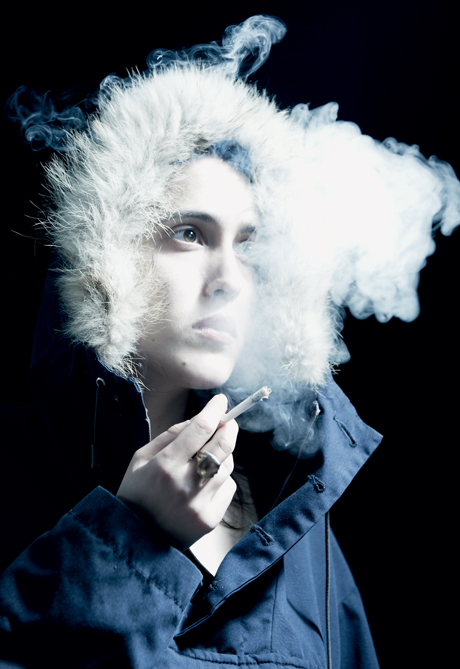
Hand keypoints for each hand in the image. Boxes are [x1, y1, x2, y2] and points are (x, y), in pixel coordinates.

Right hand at [116, 394, 237, 550]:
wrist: (136, 538)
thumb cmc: (137, 492)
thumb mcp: (141, 458)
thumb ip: (170, 435)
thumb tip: (200, 418)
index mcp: (164, 466)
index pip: (200, 429)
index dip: (215, 410)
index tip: (221, 401)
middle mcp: (184, 485)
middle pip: (223, 446)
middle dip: (229, 427)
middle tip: (227, 421)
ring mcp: (200, 504)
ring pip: (227, 466)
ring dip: (223, 455)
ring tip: (206, 458)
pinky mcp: (211, 520)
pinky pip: (229, 487)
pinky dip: (221, 479)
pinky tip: (204, 483)